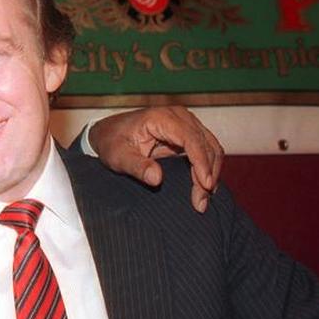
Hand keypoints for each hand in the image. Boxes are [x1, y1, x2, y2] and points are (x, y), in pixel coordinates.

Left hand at [89, 106, 223, 211]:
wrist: (107, 133)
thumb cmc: (111, 142)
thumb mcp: (118, 156)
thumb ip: (136, 166)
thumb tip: (157, 179)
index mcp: (162, 118)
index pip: (191, 139)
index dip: (201, 162)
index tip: (205, 185)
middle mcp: (178, 117)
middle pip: (205, 145)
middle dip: (208, 174)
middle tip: (201, 202)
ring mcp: (185, 123)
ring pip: (211, 148)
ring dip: (211, 173)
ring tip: (202, 199)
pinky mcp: (187, 133)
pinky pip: (206, 150)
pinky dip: (208, 168)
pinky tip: (204, 187)